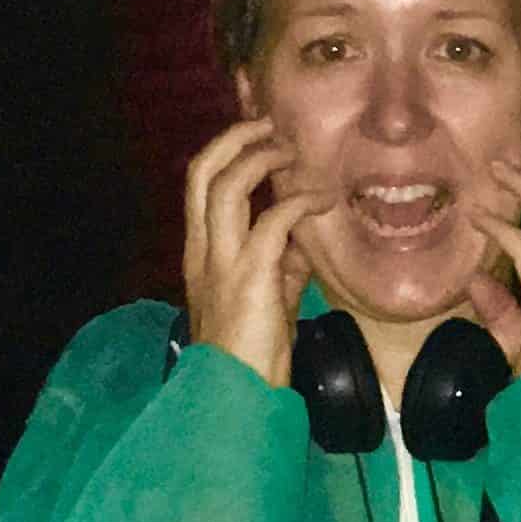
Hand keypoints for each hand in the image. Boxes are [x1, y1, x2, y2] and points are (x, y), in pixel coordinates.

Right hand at [181, 118, 332, 391]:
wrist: (237, 395)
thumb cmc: (252, 353)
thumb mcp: (267, 298)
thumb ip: (280, 264)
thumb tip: (303, 238)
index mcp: (200, 253)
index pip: (200, 184)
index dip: (226, 151)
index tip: (258, 135)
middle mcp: (202, 250)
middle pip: (201, 171)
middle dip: (235, 138)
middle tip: (271, 126)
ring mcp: (221, 262)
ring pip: (223, 185)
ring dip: (259, 159)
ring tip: (290, 152)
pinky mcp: (249, 278)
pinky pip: (271, 222)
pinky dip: (297, 203)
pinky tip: (320, 200)